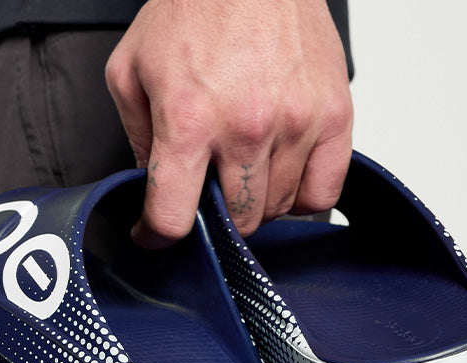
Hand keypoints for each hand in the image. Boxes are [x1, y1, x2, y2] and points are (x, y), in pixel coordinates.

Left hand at [105, 0, 352, 247]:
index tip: (153, 234)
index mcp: (190, 120)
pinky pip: (324, 191)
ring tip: (241, 167)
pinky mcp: (335, 116)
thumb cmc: (193, 9)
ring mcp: (298, 124)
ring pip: (277, 209)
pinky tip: (281, 173)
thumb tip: (151, 188)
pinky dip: (301, 195)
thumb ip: (136, 139)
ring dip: (255, 201)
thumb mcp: (131, 70)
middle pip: (236, 222)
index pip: (174, 217)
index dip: (157, 235)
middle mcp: (247, 127)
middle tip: (205, 189)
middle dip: (214, 218)